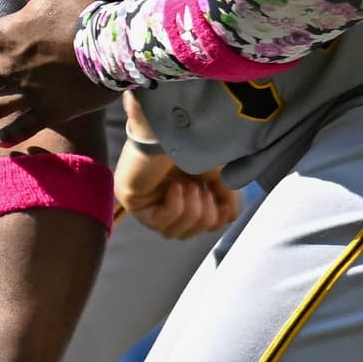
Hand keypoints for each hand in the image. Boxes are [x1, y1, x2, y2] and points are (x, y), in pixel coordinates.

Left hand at [117, 138, 239, 239]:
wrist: (173, 128)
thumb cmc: (194, 143)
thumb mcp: (218, 174)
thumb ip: (225, 197)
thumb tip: (230, 218)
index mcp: (182, 192)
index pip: (198, 226)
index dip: (214, 221)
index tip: (223, 205)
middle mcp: (162, 199)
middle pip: (186, 233)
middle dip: (203, 216)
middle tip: (204, 191)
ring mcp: (146, 201)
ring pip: (172, 233)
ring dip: (190, 212)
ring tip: (192, 187)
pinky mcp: (132, 201)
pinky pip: (157, 222)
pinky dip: (173, 207)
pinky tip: (174, 187)